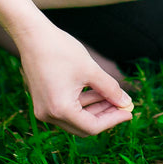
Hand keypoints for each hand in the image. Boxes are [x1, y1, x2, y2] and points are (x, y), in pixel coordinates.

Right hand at [16, 22, 134, 135]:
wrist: (33, 36)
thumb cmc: (61, 50)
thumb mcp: (91, 70)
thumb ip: (110, 89)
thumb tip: (126, 102)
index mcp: (60, 110)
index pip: (92, 127)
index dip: (113, 120)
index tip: (129, 111)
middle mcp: (48, 115)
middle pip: (83, 127)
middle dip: (105, 116)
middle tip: (123, 105)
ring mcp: (43, 110)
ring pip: (75, 118)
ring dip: (95, 108)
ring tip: (112, 94)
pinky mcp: (42, 102)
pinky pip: (66, 110)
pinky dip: (82, 103)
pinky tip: (97, 91)